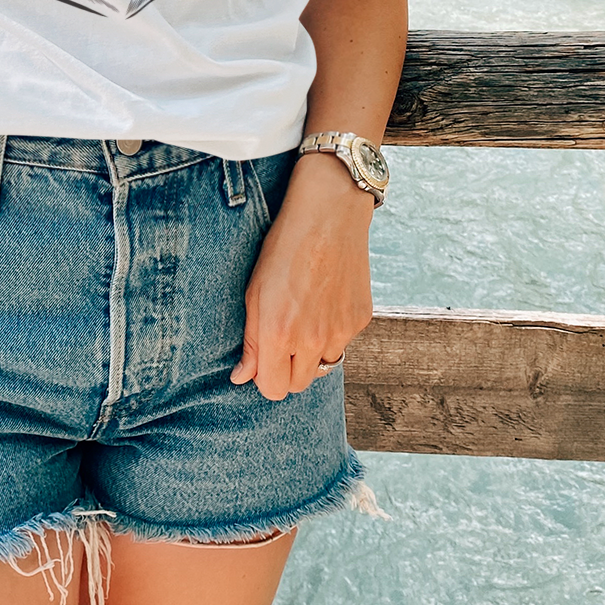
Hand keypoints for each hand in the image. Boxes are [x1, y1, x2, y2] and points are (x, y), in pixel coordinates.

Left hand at [230, 152, 374, 400]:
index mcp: (279, 333)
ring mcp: (341, 331)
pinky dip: (333, 331)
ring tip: (305, 315)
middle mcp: (312, 340)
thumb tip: (243, 378)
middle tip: (282, 340)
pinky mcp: (361, 319)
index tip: (263, 360)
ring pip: (323, 365)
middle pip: (298, 384)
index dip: (265, 378)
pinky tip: (325, 299)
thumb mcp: (254, 291)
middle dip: (287, 370)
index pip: (273, 389)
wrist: (328, 214)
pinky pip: (343, 341)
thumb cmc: (283, 248)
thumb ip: (251, 341)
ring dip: (312, 353)